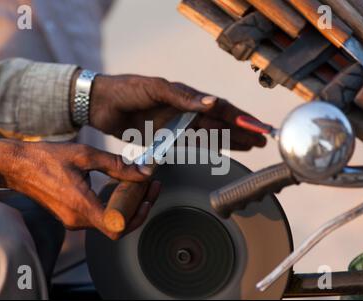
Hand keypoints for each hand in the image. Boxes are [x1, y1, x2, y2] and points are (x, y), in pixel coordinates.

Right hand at [0, 139, 160, 239]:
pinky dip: (113, 205)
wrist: (17, 165)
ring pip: (108, 221)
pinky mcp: (69, 216)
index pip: (118, 227)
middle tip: (150, 186)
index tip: (148, 196)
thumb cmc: (46, 158)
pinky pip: (98, 216)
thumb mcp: (85, 155)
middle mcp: (76, 219)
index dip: (138, 215)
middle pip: (117, 225)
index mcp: (80, 206)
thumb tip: (144, 172)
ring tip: (139, 184)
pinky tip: (120, 187)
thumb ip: (117, 166)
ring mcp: (72, 220)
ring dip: (127, 206)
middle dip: (138, 207)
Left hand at [88, 75, 265, 149]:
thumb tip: (213, 103)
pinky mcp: (165, 137)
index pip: (219, 109)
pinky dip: (208, 147)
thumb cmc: (126, 89)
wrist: (100, 104)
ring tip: (250, 146)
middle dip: (242, 131)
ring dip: (230, 140)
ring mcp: (176, 125)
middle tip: (262, 140)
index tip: (259, 129)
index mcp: (186, 97)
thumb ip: (183, 97)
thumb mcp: (155, 89)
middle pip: (220, 123)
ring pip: (210, 134)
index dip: (240, 119)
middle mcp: (185, 111)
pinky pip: (192, 144)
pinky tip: (221, 150)